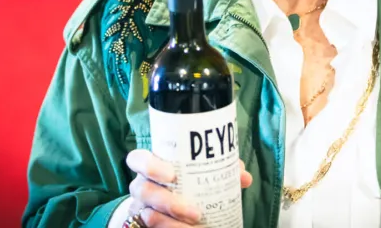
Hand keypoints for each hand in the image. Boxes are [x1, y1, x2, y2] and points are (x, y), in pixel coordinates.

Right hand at [125, 149, 252, 226]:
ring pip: (149, 215)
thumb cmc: (187, 183)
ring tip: (196, 225)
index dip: (149, 165)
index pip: (137, 159)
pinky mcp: (144, 224)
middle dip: (169, 202)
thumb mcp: (200, 174)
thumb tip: (244, 176)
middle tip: (195, 212)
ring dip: (172, 223)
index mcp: (152, 166)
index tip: (172, 175)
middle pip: (144, 190)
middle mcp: (142, 186)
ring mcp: (141, 208)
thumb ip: (220, 170)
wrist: (171, 209)